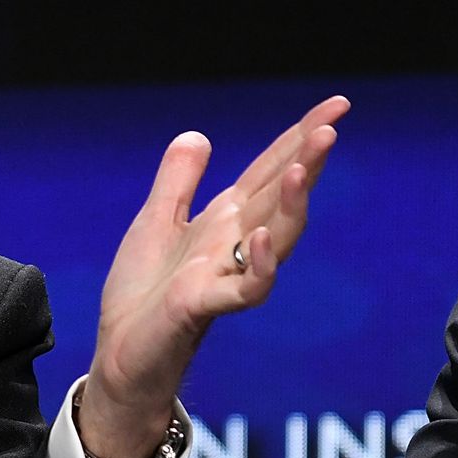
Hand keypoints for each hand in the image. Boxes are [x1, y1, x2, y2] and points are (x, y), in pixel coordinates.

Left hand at [80, 96, 348, 457]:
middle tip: (333, 122)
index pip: (268, 171)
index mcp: (222, 220)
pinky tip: (264, 236)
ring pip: (275, 235)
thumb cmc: (141, 295)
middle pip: (279, 195)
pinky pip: (247, 287)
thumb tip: (197, 134)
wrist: (121, 353)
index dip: (298, 137)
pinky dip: (261, 263)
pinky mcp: (206, 306)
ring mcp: (225, 275)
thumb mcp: (154, 223)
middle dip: (306, 160)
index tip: (336, 104)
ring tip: (304, 165)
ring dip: (292, 202)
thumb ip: (178, 182)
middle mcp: (233, 244)